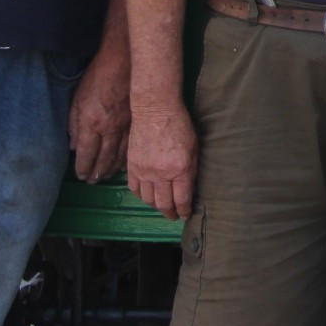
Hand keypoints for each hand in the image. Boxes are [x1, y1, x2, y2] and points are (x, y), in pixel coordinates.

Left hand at [68, 43, 130, 183]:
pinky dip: (128, 158)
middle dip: (97, 172)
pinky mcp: (137, 122)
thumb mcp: (78, 98)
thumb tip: (74, 146)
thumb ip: (74, 124)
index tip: (81, 175)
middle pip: (104, 157)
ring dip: (112, 168)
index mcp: (92, 122)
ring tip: (106, 176)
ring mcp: (126, 126)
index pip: (86, 153)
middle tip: (93, 181)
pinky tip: (125, 165)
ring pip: (120, 155)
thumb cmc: (98, 76)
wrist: (124, 61)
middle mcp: (109, 128)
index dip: (83, 167)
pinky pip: (133, 146)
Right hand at [126, 106, 198, 220]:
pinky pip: (134, 189)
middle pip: (164, 204)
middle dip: (170, 213)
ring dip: (156, 206)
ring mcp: (144, 171)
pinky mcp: (132, 166)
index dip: (184, 211)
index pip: (181, 200)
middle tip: (174, 216)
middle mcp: (161, 174)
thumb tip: (188, 190)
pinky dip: (141, 196)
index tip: (186, 214)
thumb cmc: (179, 125)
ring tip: (162, 207)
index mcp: (180, 170)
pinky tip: (148, 195)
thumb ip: (191, 171)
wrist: (155, 110)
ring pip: (148, 199)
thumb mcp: (193, 149)